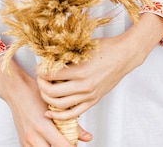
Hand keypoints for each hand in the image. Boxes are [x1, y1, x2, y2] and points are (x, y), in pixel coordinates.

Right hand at [0, 56, 92, 145]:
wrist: (16, 90)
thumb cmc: (34, 93)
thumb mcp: (55, 105)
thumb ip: (73, 123)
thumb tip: (88, 137)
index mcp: (43, 125)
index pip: (62, 146)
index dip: (72, 146)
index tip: (76, 144)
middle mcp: (33, 136)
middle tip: (69, 142)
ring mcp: (26, 141)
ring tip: (59, 141)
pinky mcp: (22, 142)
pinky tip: (48, 141)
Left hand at [38, 12, 162, 122]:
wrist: (124, 56)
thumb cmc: (105, 48)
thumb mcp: (84, 47)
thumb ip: (68, 54)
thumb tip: (50, 56)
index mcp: (80, 70)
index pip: (52, 75)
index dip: (41, 72)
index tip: (38, 68)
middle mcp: (84, 86)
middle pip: (53, 92)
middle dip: (41, 85)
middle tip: (39, 78)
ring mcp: (89, 95)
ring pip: (60, 105)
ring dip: (48, 99)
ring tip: (44, 90)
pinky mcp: (93, 100)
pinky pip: (73, 113)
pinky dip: (60, 115)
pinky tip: (51, 112)